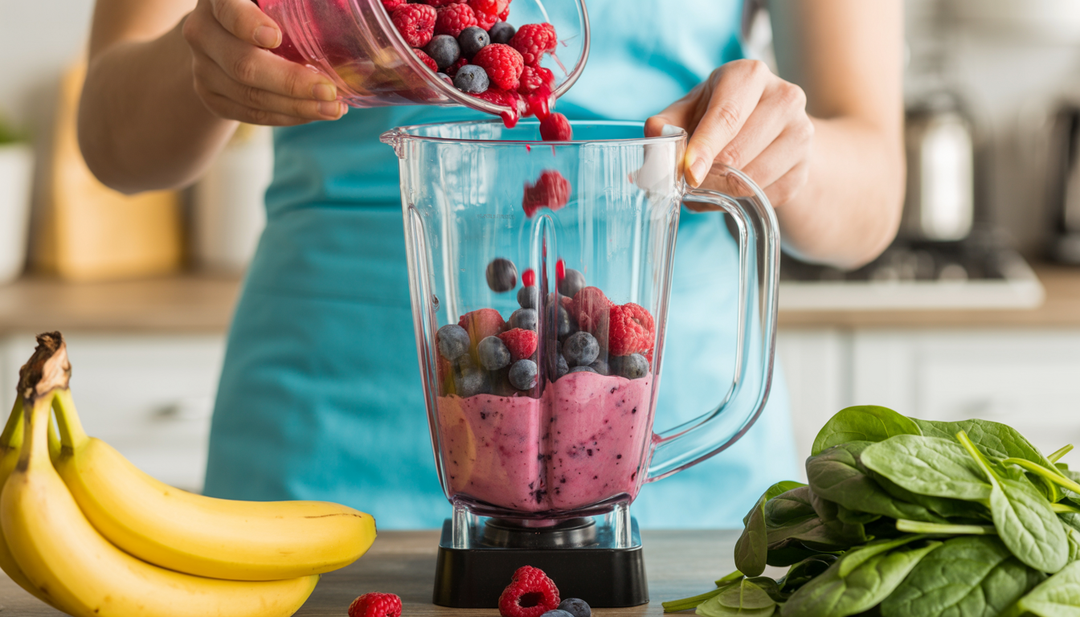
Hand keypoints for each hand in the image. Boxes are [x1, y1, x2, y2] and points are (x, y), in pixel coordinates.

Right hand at [182, 0, 345, 125]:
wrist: (224, 34)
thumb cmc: (264, 9)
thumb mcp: (275, 1)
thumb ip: (295, 5)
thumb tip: (343, 6)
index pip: (228, 9)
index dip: (248, 23)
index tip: (275, 37)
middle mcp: (202, 31)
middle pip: (243, 64)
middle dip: (291, 82)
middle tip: (329, 90)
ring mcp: (202, 67)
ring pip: (249, 95)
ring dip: (296, 106)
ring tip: (333, 108)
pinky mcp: (211, 96)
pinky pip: (250, 114)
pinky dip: (287, 116)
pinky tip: (313, 113)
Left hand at [645, 60, 813, 206]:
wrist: (768, 126)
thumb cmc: (720, 113)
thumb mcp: (692, 109)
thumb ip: (669, 122)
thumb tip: (653, 134)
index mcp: (750, 75)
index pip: (727, 116)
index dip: (705, 148)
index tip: (688, 174)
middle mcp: (785, 98)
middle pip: (738, 154)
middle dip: (706, 176)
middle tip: (686, 183)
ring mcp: (801, 133)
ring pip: (752, 181)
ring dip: (720, 191)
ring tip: (706, 183)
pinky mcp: (804, 168)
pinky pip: (764, 198)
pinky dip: (739, 201)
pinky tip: (730, 187)